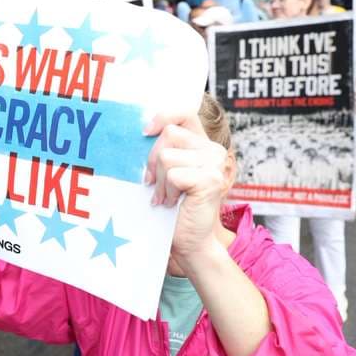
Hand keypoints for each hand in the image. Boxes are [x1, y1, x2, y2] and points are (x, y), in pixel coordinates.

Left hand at [144, 114, 229, 269]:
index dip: (163, 116)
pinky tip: (172, 203)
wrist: (191, 241)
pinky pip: (172, 175)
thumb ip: (163, 150)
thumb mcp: (168, 173)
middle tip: (154, 183)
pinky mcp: (210, 179)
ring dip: (159, 181)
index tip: (145, 132)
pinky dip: (166, 191)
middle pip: (169, 134)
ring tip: (166, 197)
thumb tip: (140, 131)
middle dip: (153, 160)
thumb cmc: (175, 208)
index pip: (185, 113)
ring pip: (167, 156)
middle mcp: (214, 150)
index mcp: (204, 144)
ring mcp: (215, 164)